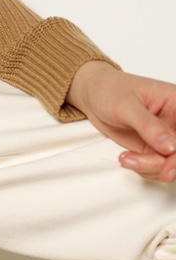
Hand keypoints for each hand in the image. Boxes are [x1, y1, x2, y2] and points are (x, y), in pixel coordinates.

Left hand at [67, 61, 175, 183]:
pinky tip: (127, 158)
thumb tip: (171, 147)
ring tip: (125, 158)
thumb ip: (149, 126)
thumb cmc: (110, 90)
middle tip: (145, 167)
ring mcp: (167, 137)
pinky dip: (144, 169)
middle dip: (166, 164)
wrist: (93, 95)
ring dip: (151, 168)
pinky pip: (160, 168)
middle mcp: (175, 121)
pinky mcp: (155, 148)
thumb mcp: (127, 106)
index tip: (169, 162)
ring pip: (173, 164)